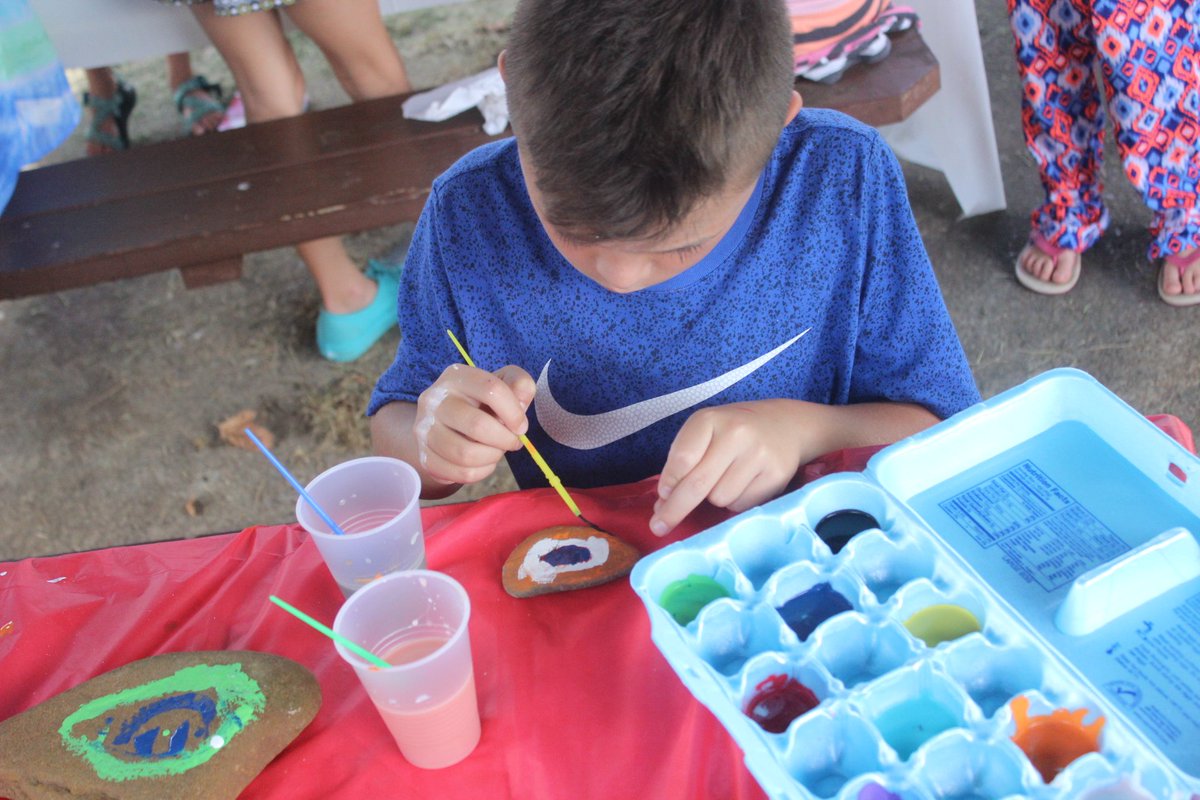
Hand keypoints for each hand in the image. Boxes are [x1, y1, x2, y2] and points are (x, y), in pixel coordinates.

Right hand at [413, 363, 535, 485]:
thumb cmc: (482, 402)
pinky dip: (481, 472)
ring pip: (466, 454)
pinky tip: (484, 462)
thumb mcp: (504, 383)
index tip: (521, 426)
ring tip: (497, 450)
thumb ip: (520, 385)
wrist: (447, 423)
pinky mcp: (425, 456)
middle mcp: (433, 400)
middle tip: (512, 441)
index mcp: (455, 376)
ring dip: (492, 456)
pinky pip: (460, 473)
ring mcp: (424, 429)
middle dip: (505, 439)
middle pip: (477, 425)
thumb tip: (522, 401)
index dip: (514, 412)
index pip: (491, 390)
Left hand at [650, 400, 814, 536]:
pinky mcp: (776, 474)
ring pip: (720, 498)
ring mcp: (759, 454)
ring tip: (727, 478)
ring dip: (716, 498)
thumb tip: (664, 506)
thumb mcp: (704, 433)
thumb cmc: (733, 432)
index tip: (662, 497)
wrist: (785, 425)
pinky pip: (742, 505)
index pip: (682, 459)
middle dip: (675, 509)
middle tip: (659, 527)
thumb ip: (683, 463)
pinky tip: (744, 483)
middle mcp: (736, 433)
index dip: (669, 483)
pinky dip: (736, 501)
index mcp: (710, 419)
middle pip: (697, 484)